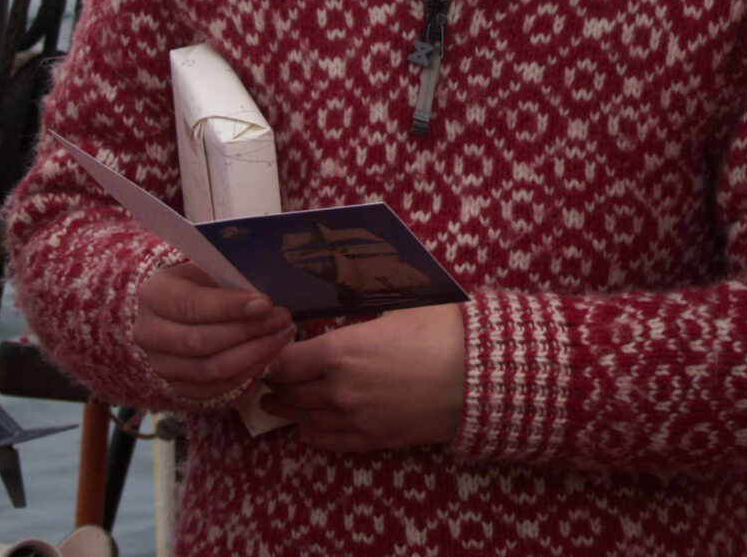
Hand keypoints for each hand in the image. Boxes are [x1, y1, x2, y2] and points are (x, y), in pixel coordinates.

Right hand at [133, 264, 293, 401]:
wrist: (179, 309)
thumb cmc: (201, 284)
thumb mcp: (209, 270)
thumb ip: (231, 281)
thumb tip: (267, 299)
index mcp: (154, 294)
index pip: (190, 305)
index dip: (229, 307)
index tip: (266, 304)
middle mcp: (148, 333)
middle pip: (199, 342)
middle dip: (247, 332)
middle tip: (283, 321)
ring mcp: (160, 364)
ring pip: (209, 370)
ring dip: (252, 355)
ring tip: (282, 338)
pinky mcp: (177, 386)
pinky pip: (214, 388)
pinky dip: (245, 374)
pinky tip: (269, 357)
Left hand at [259, 303, 466, 452]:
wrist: (479, 376)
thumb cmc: (440, 332)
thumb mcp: (394, 309)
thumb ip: (358, 314)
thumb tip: (340, 303)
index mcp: (340, 352)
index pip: (284, 361)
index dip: (272, 356)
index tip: (269, 351)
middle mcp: (338, 390)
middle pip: (288, 392)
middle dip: (274, 384)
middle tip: (267, 378)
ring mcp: (354, 420)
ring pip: (304, 419)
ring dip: (287, 410)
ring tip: (275, 404)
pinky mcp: (373, 440)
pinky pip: (329, 441)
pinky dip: (312, 434)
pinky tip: (306, 429)